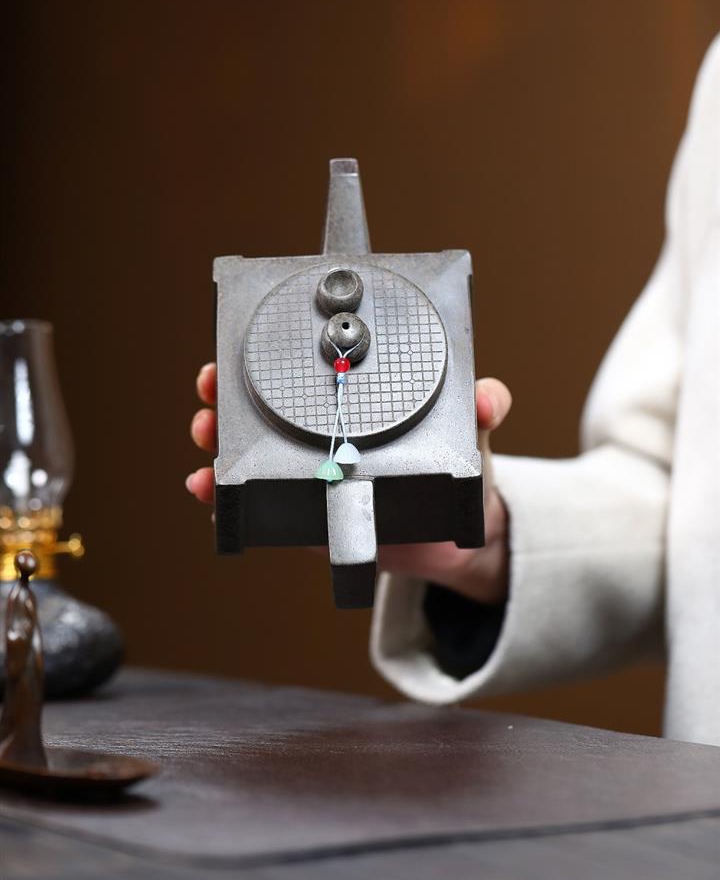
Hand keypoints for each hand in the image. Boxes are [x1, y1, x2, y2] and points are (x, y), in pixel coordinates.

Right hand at [186, 365, 510, 604]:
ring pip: (248, 454)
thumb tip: (489, 397)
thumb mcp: (472, 430)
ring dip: (216, 442)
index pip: (305, 373)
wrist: (463, 535)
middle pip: (260, 408)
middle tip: (209, 387)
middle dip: (224, 394)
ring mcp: (309, 475)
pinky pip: (257, 507)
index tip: (238, 344)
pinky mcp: (306, 518)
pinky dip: (224, 500)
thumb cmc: (463, 467)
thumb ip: (485, 407)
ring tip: (205, 438)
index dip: (268, 357)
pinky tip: (206, 490)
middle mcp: (324, 434)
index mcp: (356, 404)